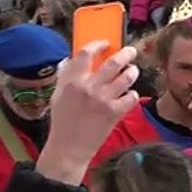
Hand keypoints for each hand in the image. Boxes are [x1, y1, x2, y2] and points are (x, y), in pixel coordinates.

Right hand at [38, 42, 140, 184]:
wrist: (69, 147)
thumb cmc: (62, 121)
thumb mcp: (58, 95)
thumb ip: (68, 77)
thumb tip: (78, 60)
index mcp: (72, 81)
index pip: (86, 53)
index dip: (98, 44)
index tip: (106, 43)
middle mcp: (89, 87)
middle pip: (113, 62)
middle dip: (126, 53)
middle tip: (131, 51)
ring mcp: (103, 100)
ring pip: (127, 77)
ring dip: (132, 72)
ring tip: (133, 71)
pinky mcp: (115, 112)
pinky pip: (132, 96)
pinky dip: (133, 94)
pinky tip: (129, 96)